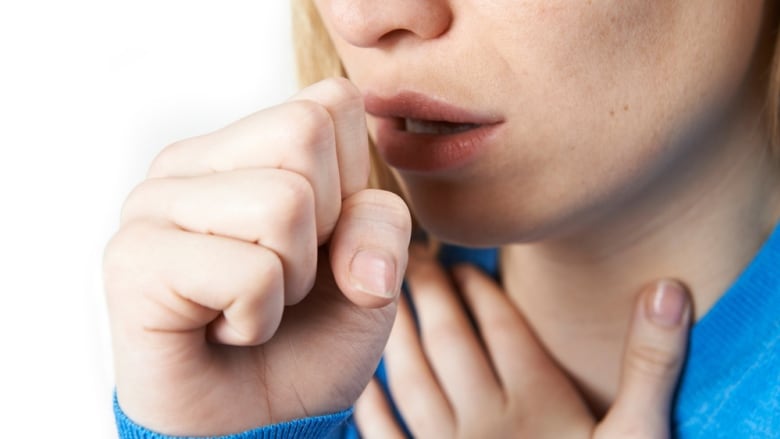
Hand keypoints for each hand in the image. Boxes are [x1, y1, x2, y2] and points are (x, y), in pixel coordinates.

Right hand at [104, 78, 411, 435]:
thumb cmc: (308, 338)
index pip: (331, 103)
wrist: (257, 417)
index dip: (353, 187)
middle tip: (284, 279)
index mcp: (245, 146)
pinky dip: (258, 318)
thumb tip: (357, 251)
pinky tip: (223, 328)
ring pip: (283, 202)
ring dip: (291, 282)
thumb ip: (381, 229)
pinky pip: (249, 271)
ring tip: (254, 305)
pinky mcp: (132, 260)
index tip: (321, 243)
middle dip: (324, 231)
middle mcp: (191, 161)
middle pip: (305, 135)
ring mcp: (153, 204)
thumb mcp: (373, 276)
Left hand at [355, 245, 690, 438]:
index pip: (501, 325)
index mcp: (540, 402)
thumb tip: (666, 287)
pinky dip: (371, 402)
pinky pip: (386, 434)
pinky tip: (362, 375)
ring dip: (397, 332)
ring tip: (384, 295)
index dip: (478, 287)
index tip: (460, 262)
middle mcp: (487, 419)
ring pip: (413, 376)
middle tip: (412, 255)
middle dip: (430, 292)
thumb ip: (651, 365)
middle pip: (450, 339)